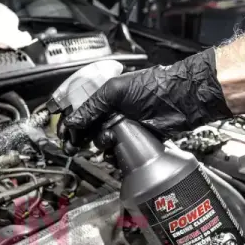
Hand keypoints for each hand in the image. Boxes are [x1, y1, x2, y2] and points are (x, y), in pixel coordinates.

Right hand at [65, 48, 231, 138]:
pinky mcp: (135, 141)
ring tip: (110, 141)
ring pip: (102, 143)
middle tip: (73, 147)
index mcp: (106, 97)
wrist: (180, 100)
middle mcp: (113, 112)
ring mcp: (124, 127)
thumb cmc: (152, 88)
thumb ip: (92, 106)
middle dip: (81, 139)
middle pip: (89, 130)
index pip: (82, 112)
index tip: (64, 135)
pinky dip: (115, 156)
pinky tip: (116, 153)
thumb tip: (73, 121)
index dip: (71, 124)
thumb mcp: (116, 91)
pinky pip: (118, 152)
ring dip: (102, 146)